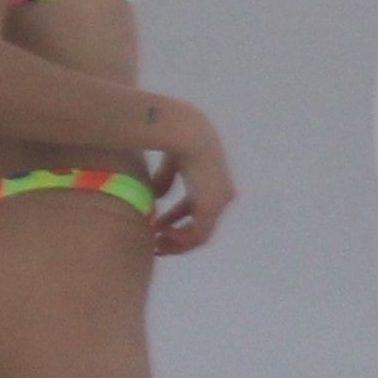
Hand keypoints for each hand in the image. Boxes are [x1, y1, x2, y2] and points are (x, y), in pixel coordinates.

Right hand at [149, 108, 236, 254]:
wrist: (187, 133)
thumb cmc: (177, 141)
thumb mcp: (171, 163)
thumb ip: (165, 180)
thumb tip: (157, 196)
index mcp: (214, 182)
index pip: (197, 208)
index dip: (176, 219)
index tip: (157, 226)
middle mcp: (221, 195)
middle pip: (200, 225)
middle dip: (176, 235)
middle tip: (156, 242)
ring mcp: (218, 203)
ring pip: (200, 236)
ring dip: (177, 243)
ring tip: (156, 244)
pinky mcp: (211, 209)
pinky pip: (197, 236)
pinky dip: (179, 239)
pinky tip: (161, 234)